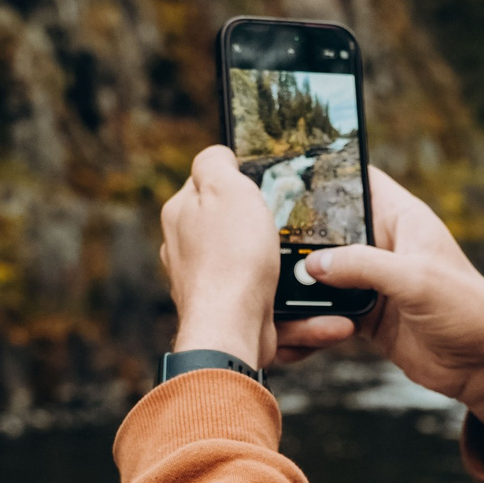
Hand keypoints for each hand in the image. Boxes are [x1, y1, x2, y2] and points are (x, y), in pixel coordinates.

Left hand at [159, 146, 279, 366]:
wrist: (233, 328)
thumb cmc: (231, 257)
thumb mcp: (225, 188)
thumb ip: (215, 162)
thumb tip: (219, 154)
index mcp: (180, 212)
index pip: (208, 181)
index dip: (239, 181)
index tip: (264, 187)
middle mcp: (183, 247)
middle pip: (230, 221)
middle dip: (262, 224)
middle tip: (287, 225)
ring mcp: (202, 280)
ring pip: (249, 261)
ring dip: (279, 264)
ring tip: (303, 266)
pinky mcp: (224, 308)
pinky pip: (260, 296)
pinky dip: (284, 299)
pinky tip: (301, 300)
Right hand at [275, 168, 483, 454]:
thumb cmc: (467, 311)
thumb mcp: (416, 280)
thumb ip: (364, 266)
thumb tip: (313, 265)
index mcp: (403, 219)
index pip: (360, 180)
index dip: (327, 170)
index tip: (285, 169)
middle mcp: (384, 245)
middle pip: (330, 227)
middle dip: (299, 233)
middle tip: (259, 238)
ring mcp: (373, 280)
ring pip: (323, 272)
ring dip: (301, 283)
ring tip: (271, 288)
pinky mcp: (366, 315)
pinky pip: (327, 309)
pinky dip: (310, 317)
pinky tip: (289, 324)